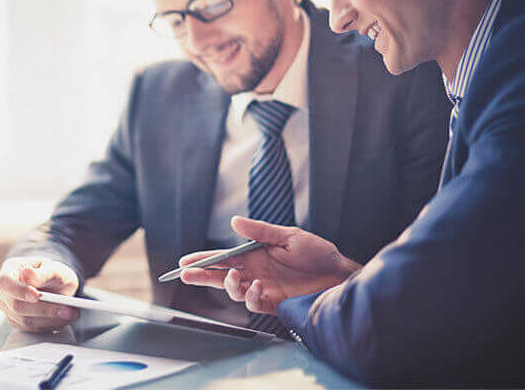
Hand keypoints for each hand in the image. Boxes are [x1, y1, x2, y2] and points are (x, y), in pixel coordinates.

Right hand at [0, 257, 79, 331]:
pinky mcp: (17, 322)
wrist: (55, 283)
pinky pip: (31, 328)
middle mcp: (5, 292)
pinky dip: (50, 325)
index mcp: (9, 271)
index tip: (36, 296)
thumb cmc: (51, 273)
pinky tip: (63, 318)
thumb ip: (43, 273)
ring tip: (71, 313)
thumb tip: (28, 273)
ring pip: (25, 320)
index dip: (19, 290)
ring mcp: (9, 308)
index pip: (5, 283)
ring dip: (50, 319)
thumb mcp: (53, 267)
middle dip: (44, 309)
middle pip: (16, 305)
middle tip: (67, 309)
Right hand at [179, 216, 358, 314]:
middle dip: (202, 276)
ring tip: (232, 276)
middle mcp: (255, 272)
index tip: (185, 261)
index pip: (223, 257)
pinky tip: (257, 286)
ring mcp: (264, 288)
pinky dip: (251, 296)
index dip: (204, 259)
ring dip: (228, 285)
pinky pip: (254, 303)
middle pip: (221, 276)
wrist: (339, 275)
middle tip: (186, 275)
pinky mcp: (275, 303)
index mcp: (255, 255)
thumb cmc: (317, 253)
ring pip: (234, 291)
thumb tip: (234, 222)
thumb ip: (260, 231)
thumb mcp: (288, 236)